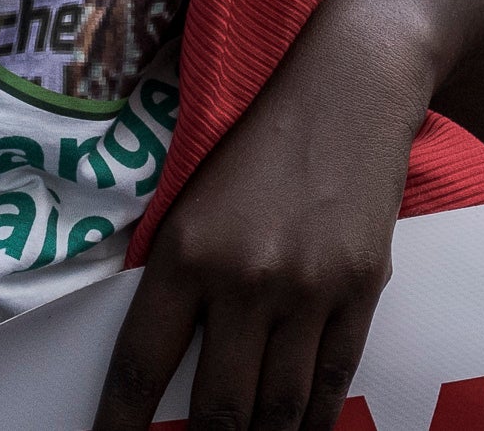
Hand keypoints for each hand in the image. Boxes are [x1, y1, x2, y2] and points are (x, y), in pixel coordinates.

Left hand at [92, 38, 421, 430]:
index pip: (142, 365)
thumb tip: (163, 359)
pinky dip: (314, 423)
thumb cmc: (259, 140)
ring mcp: (308, 290)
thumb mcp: (193, 200)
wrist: (347, 86)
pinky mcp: (361, 290)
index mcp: (185, 252)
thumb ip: (178, 277)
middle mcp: (243, 278)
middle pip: (218, 407)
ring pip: (278, 408)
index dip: (122, 425)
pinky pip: (332, 381)